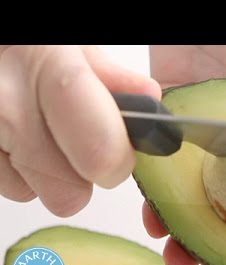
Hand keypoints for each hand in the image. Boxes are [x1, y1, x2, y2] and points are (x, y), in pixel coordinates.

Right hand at [0, 45, 159, 215]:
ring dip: (54, 174)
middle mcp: (7, 107)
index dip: (118, 163)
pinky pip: (15, 190)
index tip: (121, 155)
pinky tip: (23, 138)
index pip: (99, 151)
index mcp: (47, 69)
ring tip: (47, 131)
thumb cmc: (24, 48)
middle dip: (88, 174)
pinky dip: (26, 172)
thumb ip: (111, 76)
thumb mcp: (70, 45)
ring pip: (41, 195)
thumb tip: (148, 99)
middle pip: (70, 193)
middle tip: (84, 141)